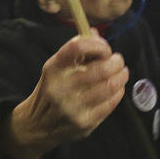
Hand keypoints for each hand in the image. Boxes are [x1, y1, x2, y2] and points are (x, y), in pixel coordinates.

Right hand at [2, 36, 128, 158]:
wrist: (37, 125)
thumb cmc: (53, 88)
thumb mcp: (57, 67)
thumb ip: (76, 49)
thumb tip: (95, 33)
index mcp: (54, 68)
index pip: (78, 47)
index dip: (98, 45)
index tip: (105, 49)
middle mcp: (61, 87)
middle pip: (100, 69)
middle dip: (116, 62)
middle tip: (118, 60)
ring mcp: (72, 107)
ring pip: (109, 86)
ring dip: (121, 76)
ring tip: (122, 73)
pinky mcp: (84, 123)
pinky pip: (110, 104)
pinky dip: (118, 92)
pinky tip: (117, 89)